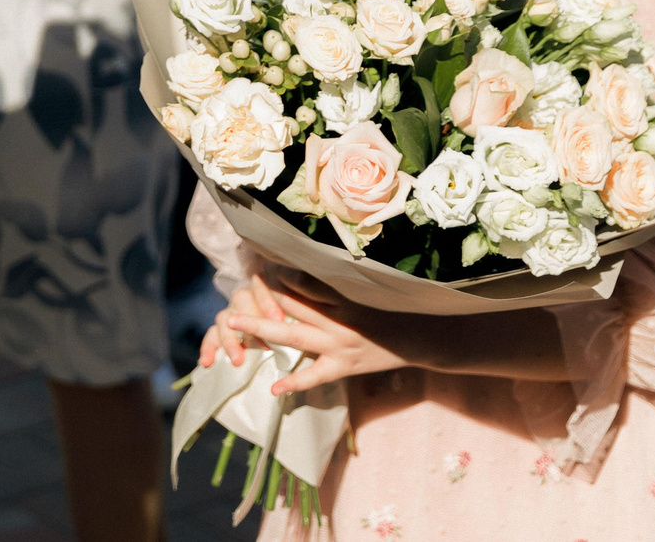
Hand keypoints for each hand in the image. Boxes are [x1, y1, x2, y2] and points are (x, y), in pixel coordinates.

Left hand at [199, 274, 406, 395]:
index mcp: (342, 296)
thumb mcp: (365, 290)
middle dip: (262, 298)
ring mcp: (338, 344)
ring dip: (261, 329)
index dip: (277, 275)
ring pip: (293, 336)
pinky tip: (273, 387)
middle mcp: (337, 319)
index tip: (258, 266)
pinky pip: (314, 376)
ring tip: (233, 323)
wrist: (421, 337)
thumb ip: (334, 284)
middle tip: (236, 290)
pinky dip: (294, 382)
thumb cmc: (392, 309)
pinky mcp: (344, 366)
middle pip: (290, 306)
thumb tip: (301, 270)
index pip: (301, 282)